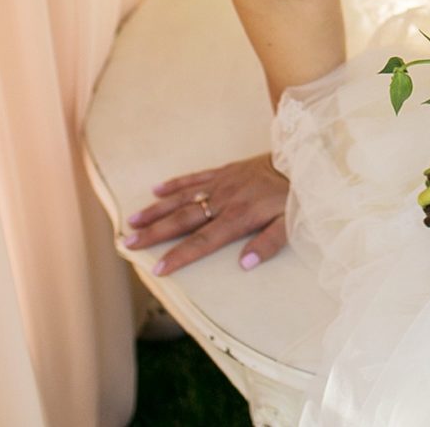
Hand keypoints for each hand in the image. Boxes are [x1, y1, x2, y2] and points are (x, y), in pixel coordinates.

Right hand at [124, 155, 287, 275]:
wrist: (300, 159)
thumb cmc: (294, 196)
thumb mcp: (289, 224)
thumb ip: (268, 244)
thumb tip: (245, 264)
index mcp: (238, 217)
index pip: (203, 241)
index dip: (180, 255)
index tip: (159, 269)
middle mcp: (223, 200)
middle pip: (183, 219)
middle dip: (155, 233)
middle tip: (129, 243)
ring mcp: (220, 183)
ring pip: (182, 198)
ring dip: (157, 210)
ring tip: (133, 221)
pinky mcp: (223, 171)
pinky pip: (194, 177)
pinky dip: (175, 184)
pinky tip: (157, 191)